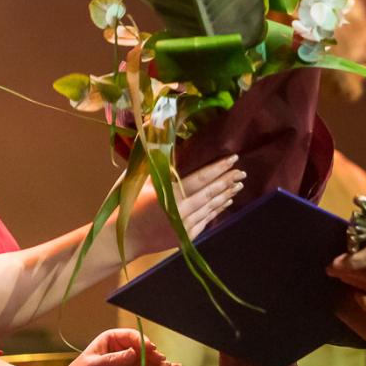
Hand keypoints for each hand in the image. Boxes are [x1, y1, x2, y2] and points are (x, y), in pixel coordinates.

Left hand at [53, 328, 179, 365]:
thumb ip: (113, 360)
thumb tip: (133, 353)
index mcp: (111, 340)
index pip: (131, 337)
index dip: (141, 341)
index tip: (149, 348)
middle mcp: (123, 350)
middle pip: (143, 349)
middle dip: (153, 353)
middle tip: (159, 359)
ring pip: (149, 362)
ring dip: (161, 363)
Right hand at [129, 154, 244, 253]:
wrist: (124, 238)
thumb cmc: (129, 204)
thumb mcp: (138, 179)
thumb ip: (154, 158)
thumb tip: (158, 127)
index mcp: (170, 194)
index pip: (201, 178)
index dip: (219, 168)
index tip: (233, 159)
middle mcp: (181, 211)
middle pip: (211, 193)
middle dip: (228, 181)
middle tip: (241, 171)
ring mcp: (185, 226)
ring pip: (211, 207)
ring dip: (226, 194)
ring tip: (238, 184)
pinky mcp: (187, 237)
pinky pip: (207, 219)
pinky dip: (217, 209)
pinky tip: (225, 201)